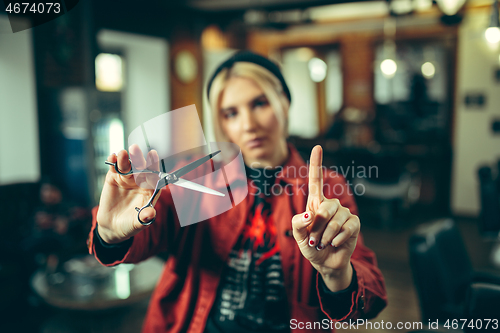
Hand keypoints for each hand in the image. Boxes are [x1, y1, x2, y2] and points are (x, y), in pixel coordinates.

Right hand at [96, 144, 159, 243]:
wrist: (112, 227)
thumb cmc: (129, 225)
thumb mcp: (137, 224)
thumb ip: (144, 218)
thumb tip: (151, 214)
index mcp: (150, 190)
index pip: (154, 176)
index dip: (154, 165)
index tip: (153, 155)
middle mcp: (140, 182)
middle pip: (141, 168)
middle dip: (138, 158)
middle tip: (135, 149)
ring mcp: (127, 179)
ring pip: (127, 166)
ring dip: (125, 158)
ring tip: (122, 153)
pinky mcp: (114, 178)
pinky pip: (114, 168)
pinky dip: (113, 162)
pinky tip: (112, 157)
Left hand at [291, 145, 359, 291]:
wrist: (325, 262)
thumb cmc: (310, 245)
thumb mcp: (298, 235)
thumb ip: (298, 222)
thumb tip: (312, 213)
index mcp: (315, 203)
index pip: (316, 180)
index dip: (316, 163)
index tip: (317, 147)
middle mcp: (330, 205)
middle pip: (325, 206)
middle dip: (317, 226)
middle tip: (314, 239)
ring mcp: (343, 213)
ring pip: (335, 219)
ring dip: (326, 235)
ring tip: (323, 243)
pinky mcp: (354, 224)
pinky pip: (347, 227)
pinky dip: (338, 238)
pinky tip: (335, 243)